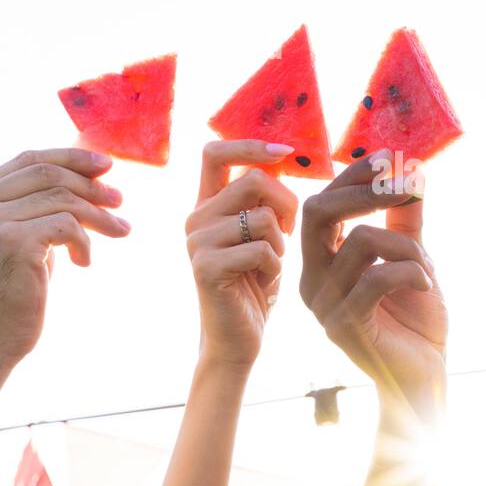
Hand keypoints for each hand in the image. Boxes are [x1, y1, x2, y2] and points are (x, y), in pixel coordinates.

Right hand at [0, 148, 130, 373]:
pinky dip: (85, 242)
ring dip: (99, 215)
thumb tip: (87, 176)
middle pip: (48, 173)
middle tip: (120, 200)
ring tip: (120, 231)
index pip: (28, 159)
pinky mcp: (12, 241)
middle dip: (91, 184)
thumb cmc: (5, 293)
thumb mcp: (14, 238)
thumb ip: (33, 206)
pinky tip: (84, 262)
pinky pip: (68, 225)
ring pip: (63, 198)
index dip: (71, 157)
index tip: (105, 165)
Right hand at [186, 141, 298, 372]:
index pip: (216, 152)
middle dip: (287, 204)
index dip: (251, 146)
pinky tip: (264, 282)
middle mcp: (196, 217)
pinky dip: (275, 266)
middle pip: (253, 180)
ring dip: (281, 243)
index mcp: (208, 205)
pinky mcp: (205, 266)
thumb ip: (264, 199)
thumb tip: (284, 155)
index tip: (286, 152)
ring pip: (263, 217)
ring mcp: (196, 242)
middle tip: (289, 233)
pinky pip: (261, 249)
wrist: (237, 339)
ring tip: (270, 264)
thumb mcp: (263, 234)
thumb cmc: (256, 285)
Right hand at [299, 149, 443, 418]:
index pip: (322, 202)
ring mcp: (323, 304)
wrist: (424, 378)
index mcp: (320, 261)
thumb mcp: (412, 259)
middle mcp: (311, 280)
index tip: (392, 157)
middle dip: (367, 190)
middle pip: (320, 211)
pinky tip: (426, 286)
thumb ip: (406, 218)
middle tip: (408, 186)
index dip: (353, 175)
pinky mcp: (344, 325)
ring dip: (407, 247)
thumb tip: (412, 167)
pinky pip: (376, 276)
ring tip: (427, 269)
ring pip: (360, 240)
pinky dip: (411, 272)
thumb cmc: (416, 321)